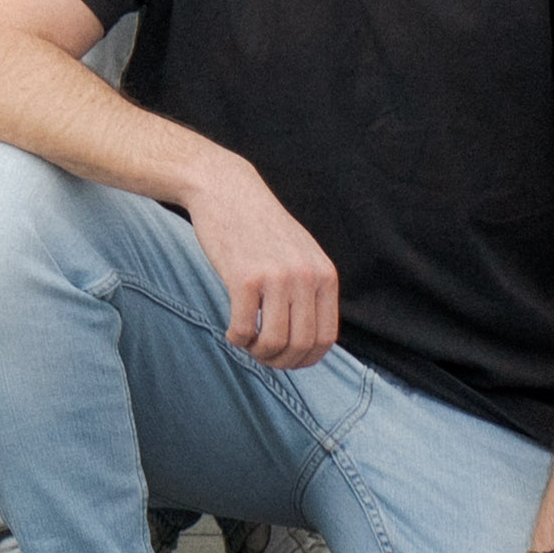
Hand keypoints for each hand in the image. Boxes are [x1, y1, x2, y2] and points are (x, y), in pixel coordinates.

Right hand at [183, 156, 340, 367]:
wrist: (227, 191)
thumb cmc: (260, 226)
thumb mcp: (301, 253)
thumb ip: (311, 288)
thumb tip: (311, 337)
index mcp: (324, 274)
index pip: (326, 338)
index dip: (307, 360)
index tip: (288, 360)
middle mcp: (305, 277)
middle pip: (301, 344)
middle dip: (281, 361)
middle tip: (263, 357)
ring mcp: (275, 277)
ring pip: (274, 341)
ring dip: (259, 353)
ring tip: (247, 345)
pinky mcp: (243, 277)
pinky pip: (244, 328)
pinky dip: (237, 339)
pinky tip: (232, 333)